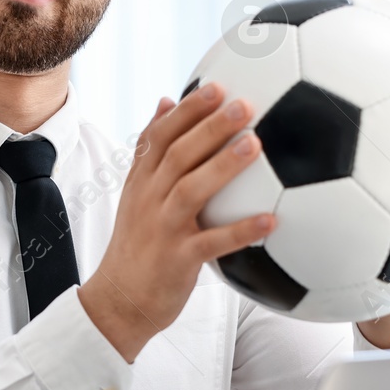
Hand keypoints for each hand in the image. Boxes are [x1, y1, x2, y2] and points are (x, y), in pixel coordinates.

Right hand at [77, 81, 275, 361]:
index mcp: (142, 182)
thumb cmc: (137, 245)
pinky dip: (241, 231)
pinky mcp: (178, 261)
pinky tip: (271, 220)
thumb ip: (149, 150)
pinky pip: (213, 244)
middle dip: (209, 127)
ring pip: (191, 191)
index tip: (216, 87)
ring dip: (223, 166)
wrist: (118, 302)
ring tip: (254, 144)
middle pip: (177, 155)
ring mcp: (163, 230)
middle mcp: (149, 200)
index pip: (159, 137)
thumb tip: (165, 101)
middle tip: (244, 104)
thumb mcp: (135, 193)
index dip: (187, 111)